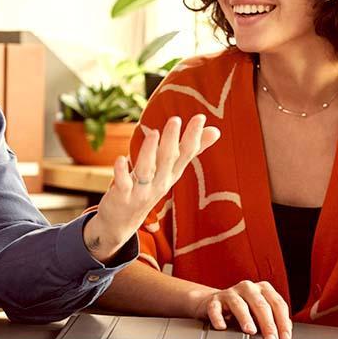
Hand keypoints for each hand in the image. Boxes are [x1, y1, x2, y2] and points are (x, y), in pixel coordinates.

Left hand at [84, 115, 220, 261]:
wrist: (123, 221)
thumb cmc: (148, 188)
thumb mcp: (170, 171)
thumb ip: (190, 150)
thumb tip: (216, 131)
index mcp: (171, 173)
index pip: (185, 154)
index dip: (193, 137)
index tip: (200, 118)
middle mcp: (159, 182)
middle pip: (167, 160)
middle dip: (172, 140)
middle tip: (175, 120)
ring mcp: (141, 190)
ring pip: (147, 170)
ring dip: (150, 152)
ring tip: (153, 133)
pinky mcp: (122, 196)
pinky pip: (123, 184)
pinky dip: (122, 172)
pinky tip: (121, 159)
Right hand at [188, 280, 291, 338]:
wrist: (216, 304)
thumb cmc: (244, 310)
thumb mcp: (261, 313)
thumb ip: (274, 319)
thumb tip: (284, 333)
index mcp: (263, 289)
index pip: (277, 304)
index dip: (282, 322)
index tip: (284, 338)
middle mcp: (248, 288)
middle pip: (260, 305)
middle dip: (268, 324)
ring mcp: (229, 293)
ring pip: (239, 305)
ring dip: (245, 319)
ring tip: (250, 331)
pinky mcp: (213, 301)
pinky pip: (215, 309)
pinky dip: (218, 318)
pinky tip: (222, 327)